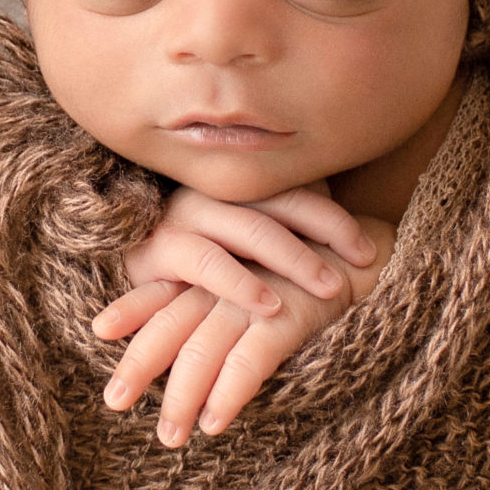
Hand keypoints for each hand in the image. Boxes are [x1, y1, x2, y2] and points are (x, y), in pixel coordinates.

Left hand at [92, 185, 394, 446]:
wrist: (380, 257)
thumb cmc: (315, 276)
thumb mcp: (262, 283)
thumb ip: (225, 303)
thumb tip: (188, 351)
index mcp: (223, 264)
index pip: (168, 287)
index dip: (133, 307)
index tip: (98, 330)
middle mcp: (234, 276)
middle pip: (174, 318)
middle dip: (142, 362)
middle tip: (113, 401)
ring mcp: (263, 292)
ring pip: (205, 345)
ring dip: (182, 394)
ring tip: (168, 436)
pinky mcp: (296, 312)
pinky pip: (253, 357)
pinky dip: (230, 392)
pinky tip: (214, 423)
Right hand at [117, 183, 378, 317]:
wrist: (119, 259)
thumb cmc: (193, 255)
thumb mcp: (235, 238)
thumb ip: (276, 227)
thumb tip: (345, 238)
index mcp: (235, 183)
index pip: (296, 189)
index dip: (336, 218)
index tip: (370, 249)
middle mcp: (212, 191)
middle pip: (280, 204)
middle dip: (325, 234)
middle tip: (363, 266)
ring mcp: (184, 217)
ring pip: (250, 229)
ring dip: (293, 258)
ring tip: (331, 288)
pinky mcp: (158, 251)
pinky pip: (206, 263)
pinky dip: (240, 283)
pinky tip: (270, 305)